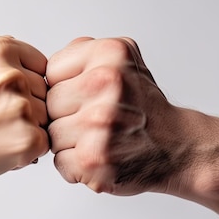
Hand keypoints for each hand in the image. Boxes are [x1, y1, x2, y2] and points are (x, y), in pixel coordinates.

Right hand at [0, 36, 48, 188]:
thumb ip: (16, 62)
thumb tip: (57, 72)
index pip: (42, 67)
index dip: (24, 88)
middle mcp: (11, 75)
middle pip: (47, 93)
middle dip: (28, 108)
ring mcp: (21, 107)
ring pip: (47, 118)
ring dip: (29, 128)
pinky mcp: (28, 138)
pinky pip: (45, 142)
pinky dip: (28, 149)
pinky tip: (0, 146)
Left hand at [46, 37, 190, 195]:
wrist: (177, 146)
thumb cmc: (142, 107)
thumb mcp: (122, 59)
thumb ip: (81, 53)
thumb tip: (40, 65)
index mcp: (110, 54)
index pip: (51, 71)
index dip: (66, 87)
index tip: (89, 96)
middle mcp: (106, 85)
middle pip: (49, 104)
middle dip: (66, 115)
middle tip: (97, 120)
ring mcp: (100, 123)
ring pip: (52, 135)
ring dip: (70, 142)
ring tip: (99, 138)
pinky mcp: (94, 159)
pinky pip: (60, 161)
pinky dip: (76, 166)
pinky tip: (101, 156)